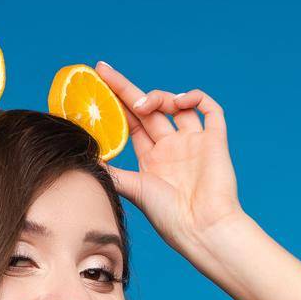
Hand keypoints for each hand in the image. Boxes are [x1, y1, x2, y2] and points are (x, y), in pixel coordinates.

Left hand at [93, 60, 243, 257]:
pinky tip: (180, 102)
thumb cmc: (169, 217)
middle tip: (103, 71)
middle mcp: (172, 148)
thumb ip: (113, 172)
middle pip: (149, 108)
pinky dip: (196, 97)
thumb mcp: (134, 190)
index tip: (97, 84)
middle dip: (126, 89)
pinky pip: (210, 109)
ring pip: (176, 105)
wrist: (203, 229)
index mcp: (153, 159)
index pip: (131, 123)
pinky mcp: (215, 140)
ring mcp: (194, 143)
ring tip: (146, 105)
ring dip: (159, 97)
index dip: (115, 103)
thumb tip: (85, 158)